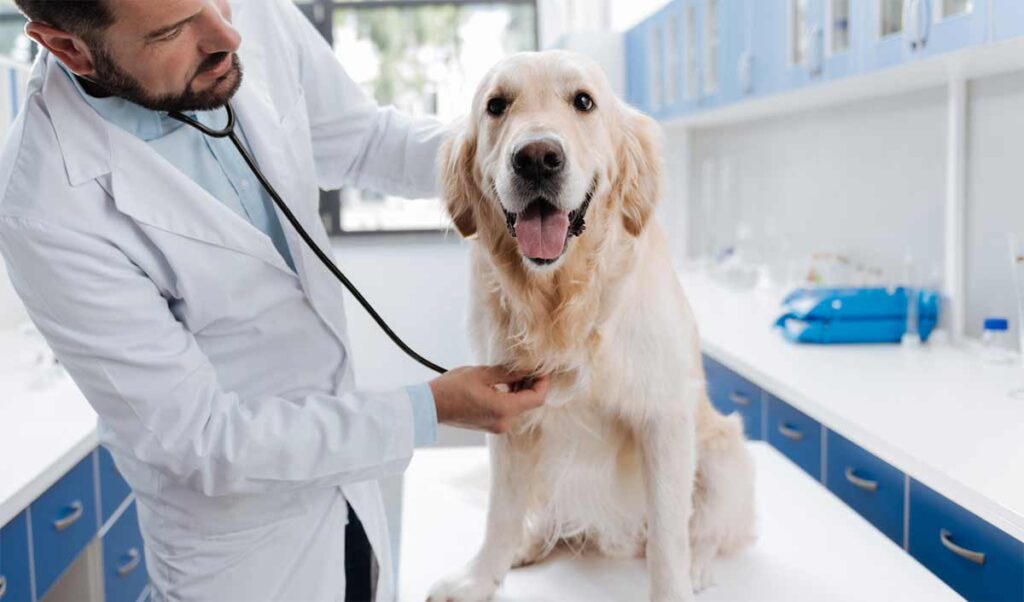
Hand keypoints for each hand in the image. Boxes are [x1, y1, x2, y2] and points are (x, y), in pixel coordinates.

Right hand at [428, 366, 548, 433]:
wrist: (430, 406)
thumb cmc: (453, 387)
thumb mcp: (483, 374)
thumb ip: (508, 373)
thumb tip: (527, 369)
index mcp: (504, 409)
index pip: (537, 398)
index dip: (543, 383)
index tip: (542, 369)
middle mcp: (504, 422)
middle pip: (529, 403)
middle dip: (531, 384)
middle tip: (528, 366)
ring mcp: (497, 426)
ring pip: (519, 407)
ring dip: (521, 390)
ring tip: (514, 372)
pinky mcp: (490, 425)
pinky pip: (508, 411)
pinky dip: (510, 397)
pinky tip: (504, 383)